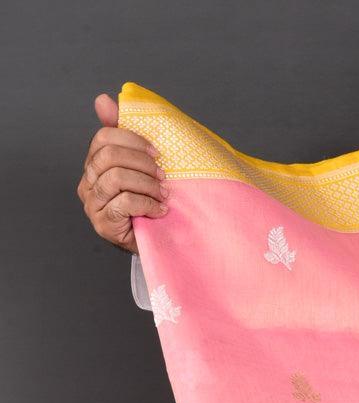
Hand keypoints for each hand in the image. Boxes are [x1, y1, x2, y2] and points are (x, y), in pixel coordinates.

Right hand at [78, 93, 167, 252]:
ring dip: (147, 185)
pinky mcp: (103, 224)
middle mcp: (88, 183)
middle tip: (163, 175)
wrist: (156, 240)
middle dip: (142, 164)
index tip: (156, 152)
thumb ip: (124, 134)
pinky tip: (160, 210)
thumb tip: (102, 99)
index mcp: (94, 164)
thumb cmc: (149, 200)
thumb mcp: (141, 165)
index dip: (132, 140)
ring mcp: (93, 204)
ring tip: (163, 194)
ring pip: (117, 179)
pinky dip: (147, 204)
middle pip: (110, 157)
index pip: (104, 138)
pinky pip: (124, 203)